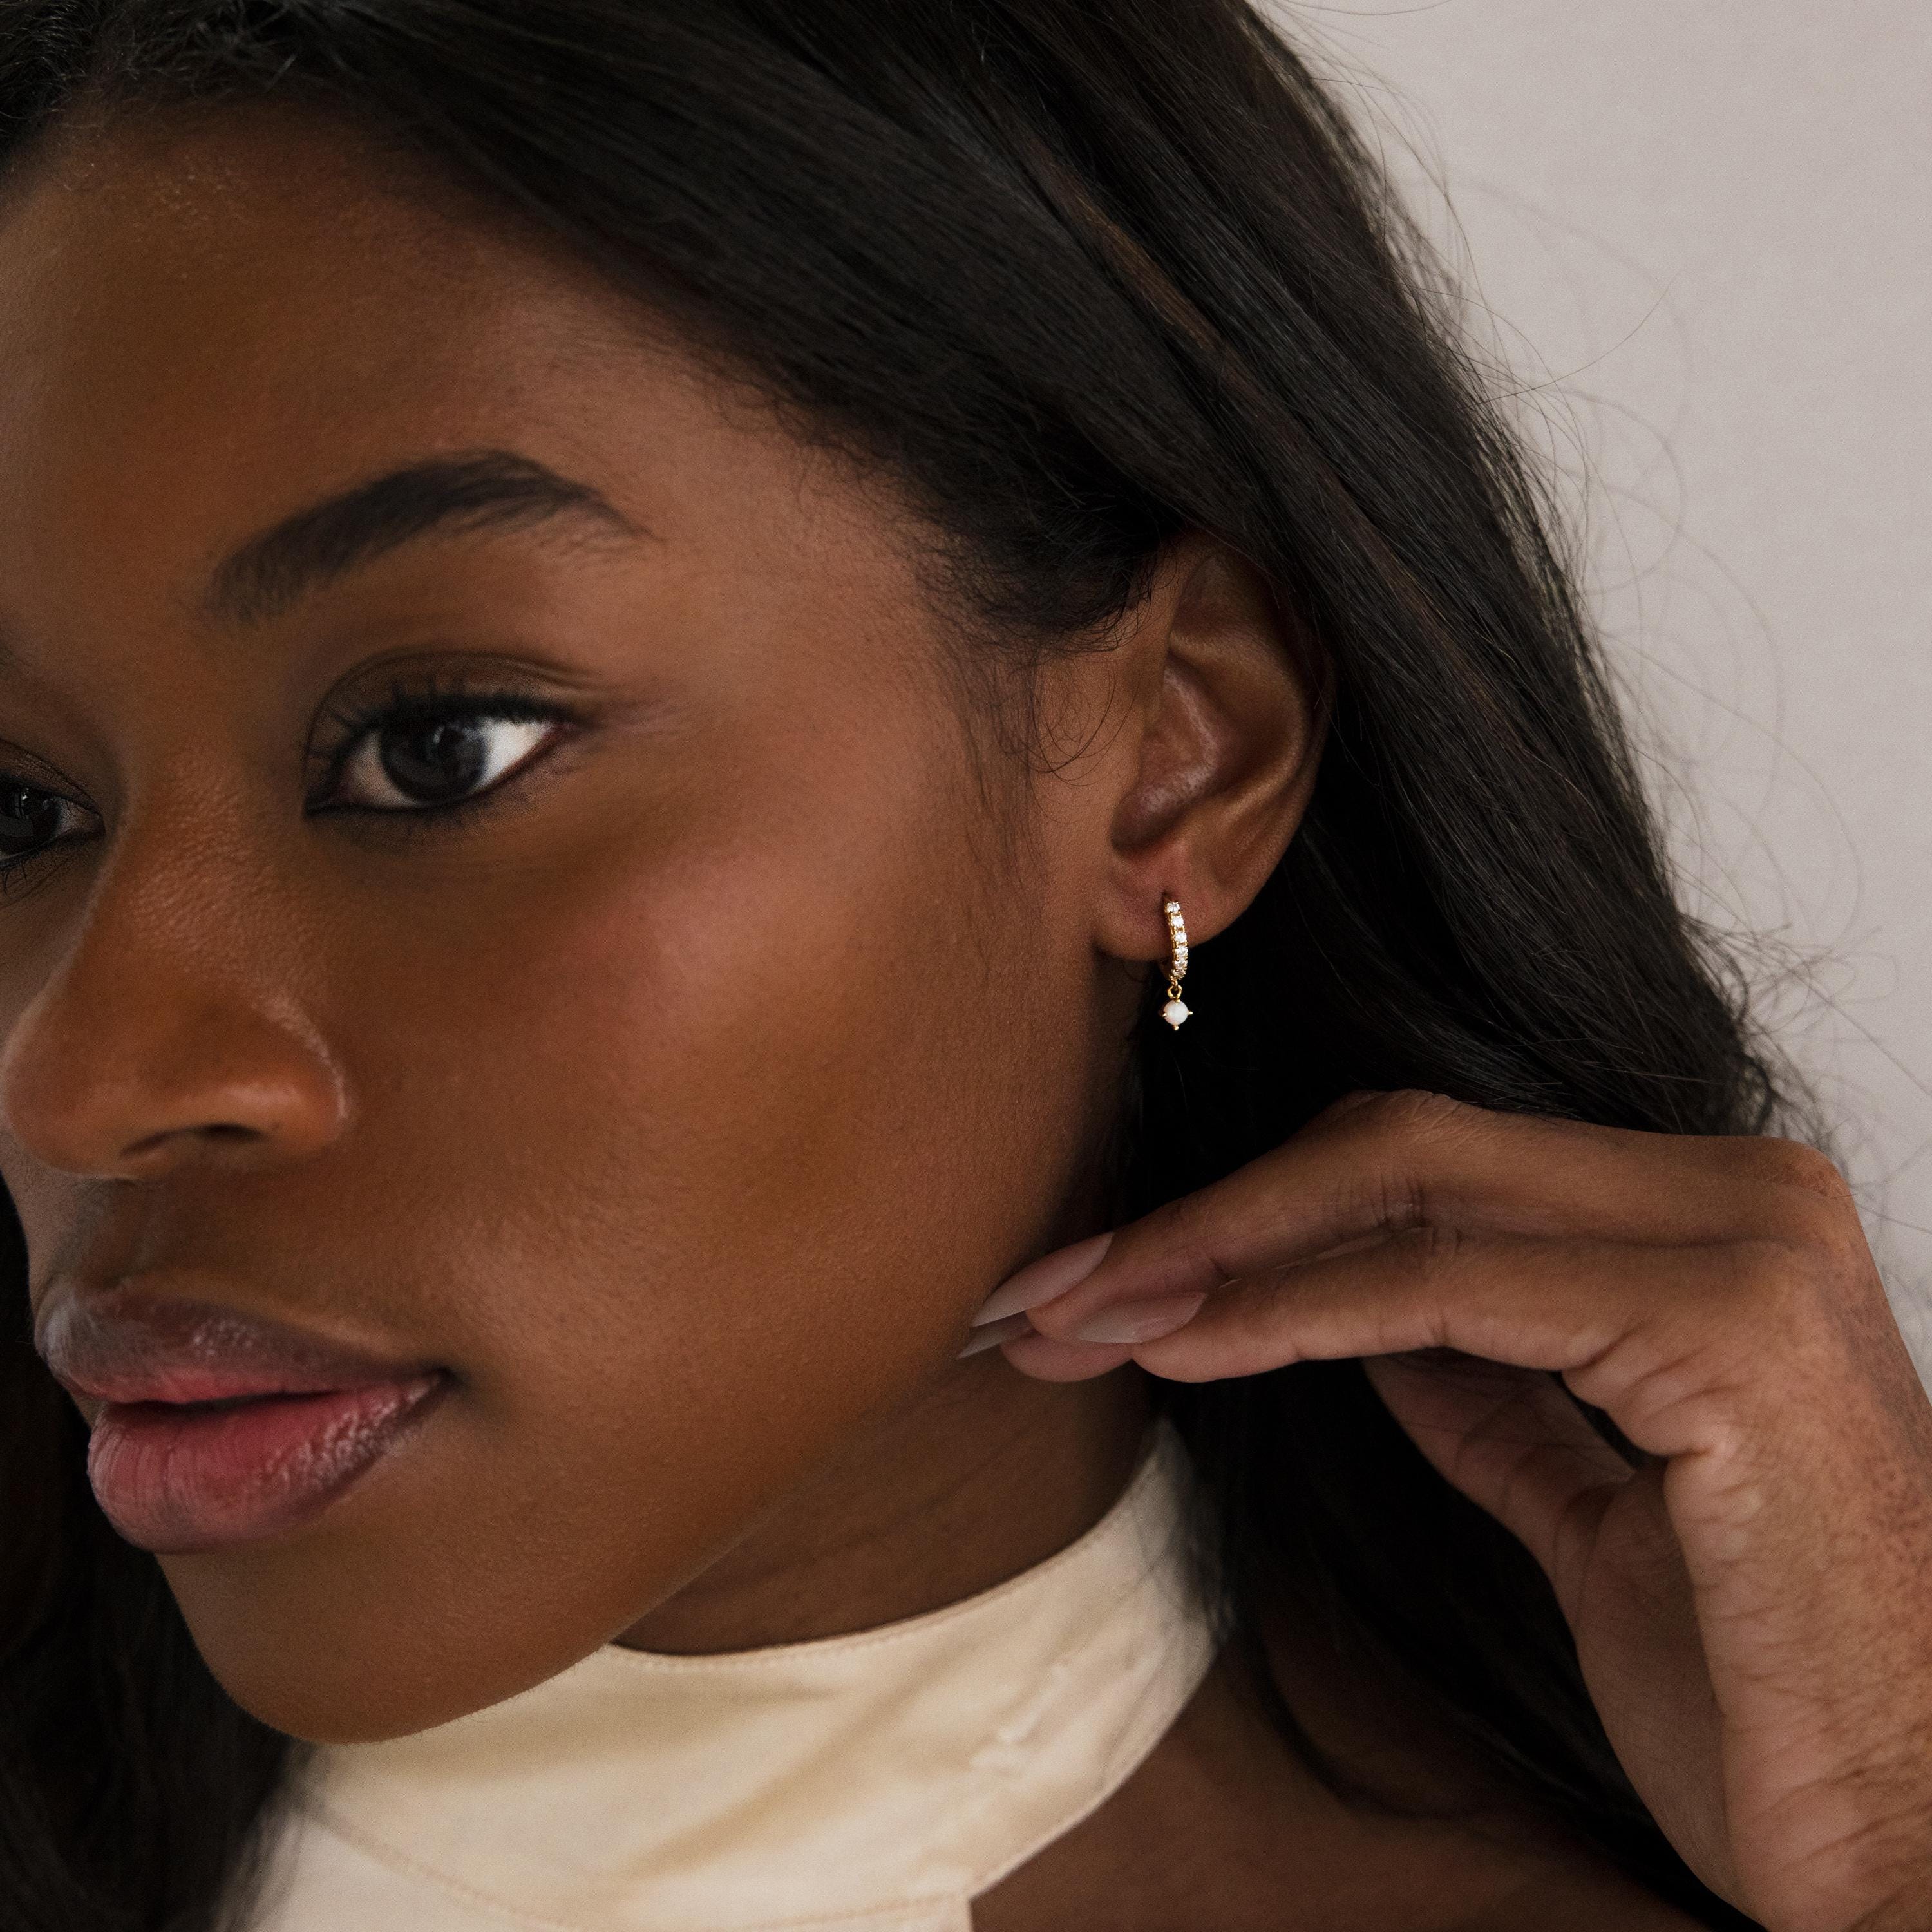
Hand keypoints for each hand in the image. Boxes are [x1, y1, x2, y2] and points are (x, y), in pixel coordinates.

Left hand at [969, 1092, 1931, 1931]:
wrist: (1916, 1845)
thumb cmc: (1775, 1691)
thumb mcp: (1598, 1506)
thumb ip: (1498, 1388)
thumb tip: (1366, 1316)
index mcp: (1718, 1220)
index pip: (1433, 1165)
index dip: (1252, 1212)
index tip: (1109, 1277)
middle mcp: (1745, 1196)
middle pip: (1401, 1148)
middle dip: (1206, 1217)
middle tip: (1050, 1286)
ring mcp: (1747, 1246)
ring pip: (1406, 1189)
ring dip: (1214, 1252)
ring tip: (1078, 1311)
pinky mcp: (1727, 1328)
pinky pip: (1445, 1288)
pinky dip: (1290, 1307)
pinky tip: (1180, 1341)